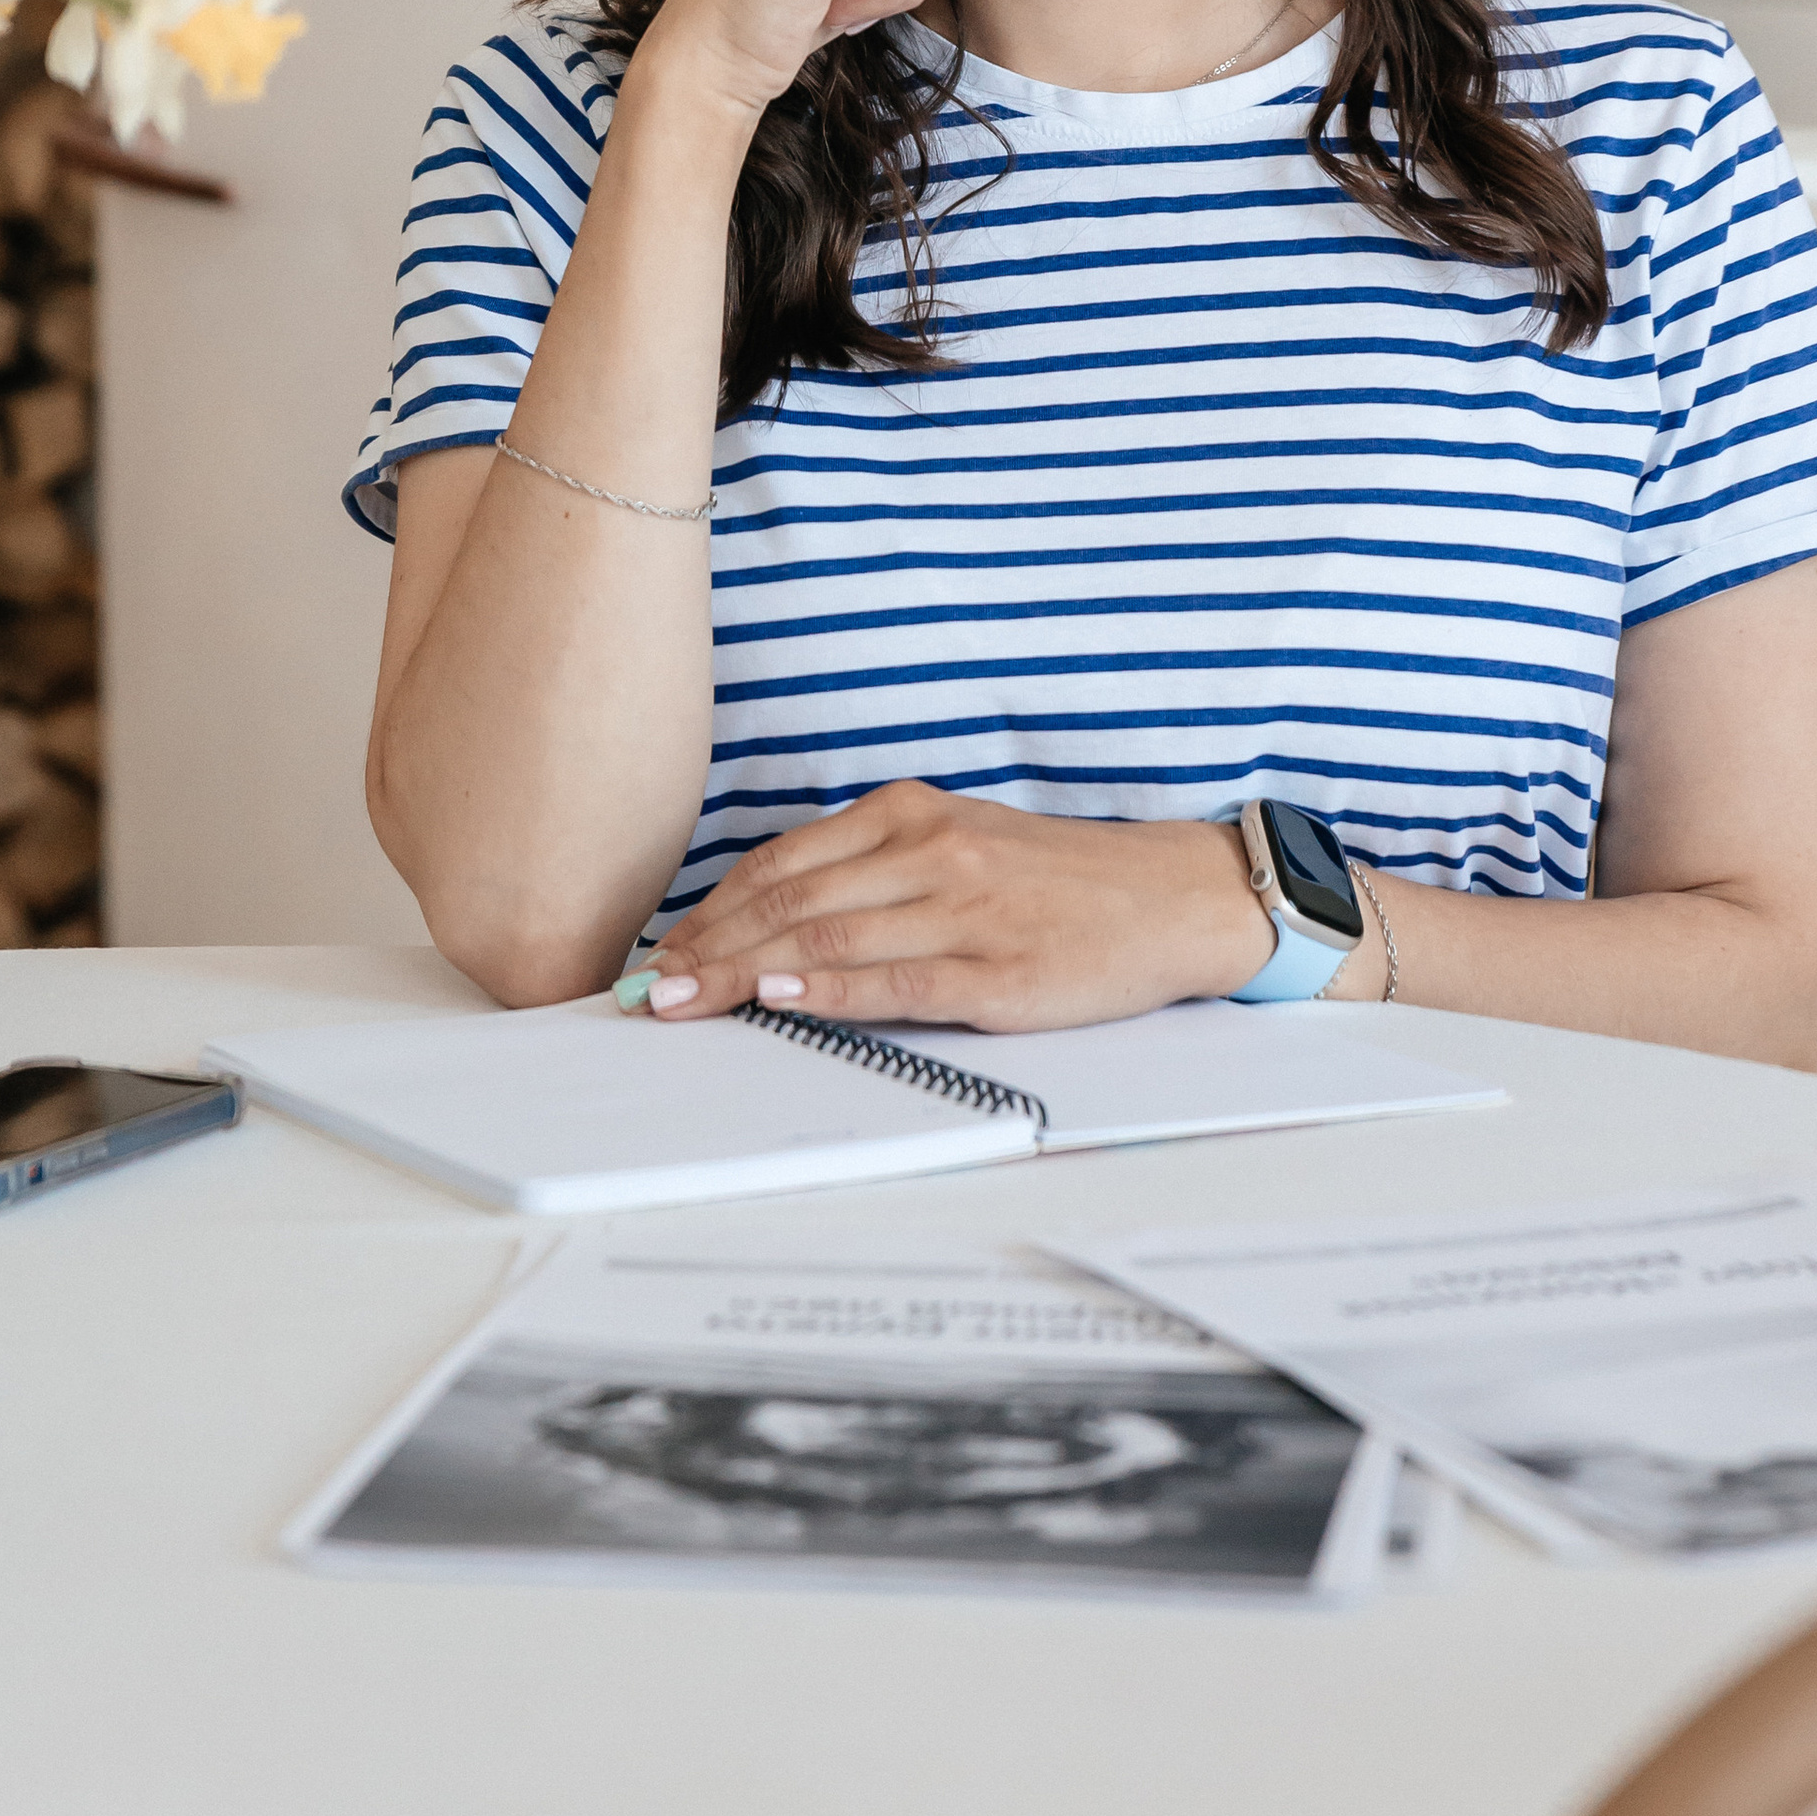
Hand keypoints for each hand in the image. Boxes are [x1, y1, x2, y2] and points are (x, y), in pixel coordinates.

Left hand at [643, 784, 1274, 1031]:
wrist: (1167, 898)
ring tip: (685, 1000)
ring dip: (743, 974)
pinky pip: (895, 981)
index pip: (784, 862)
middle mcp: (930, 851)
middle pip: (790, 900)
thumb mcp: (960, 844)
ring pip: (826, 938)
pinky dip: (828, 991)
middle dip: (708, 946)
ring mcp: (963, 909)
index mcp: (912, 815)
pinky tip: (780, 1000)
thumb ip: (875, 871)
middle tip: (649, 985)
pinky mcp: (996, 971)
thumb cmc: (1057, 879)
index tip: (663, 945)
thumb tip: (776, 923)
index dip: (713, 907)